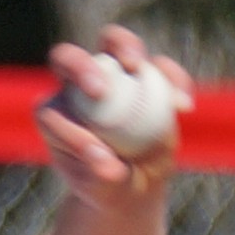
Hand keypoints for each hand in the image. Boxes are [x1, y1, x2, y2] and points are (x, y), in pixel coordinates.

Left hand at [35, 26, 188, 203]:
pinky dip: (173, 80)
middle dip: (80, 66)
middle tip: (100, 91)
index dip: (59, 115)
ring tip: (138, 68)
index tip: (80, 137)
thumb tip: (99, 154)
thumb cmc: (109, 188)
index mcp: (58, 114)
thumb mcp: (103, 189)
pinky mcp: (146, 77)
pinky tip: (183, 105)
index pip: (51, 106)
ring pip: (115, 45)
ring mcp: (113, 76)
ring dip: (126, 48)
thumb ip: (99, 174)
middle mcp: (78, 87)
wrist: (136, 184)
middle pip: (70, 59)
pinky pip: (161, 69)